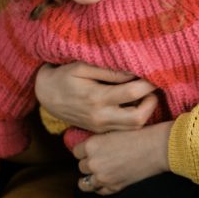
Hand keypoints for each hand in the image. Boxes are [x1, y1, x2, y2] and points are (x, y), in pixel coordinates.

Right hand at [35, 62, 158, 132]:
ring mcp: (100, 126)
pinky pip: (123, 129)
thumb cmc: (63, 76)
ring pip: (133, 127)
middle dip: (151, 103)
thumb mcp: (82, 67)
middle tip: (151, 89)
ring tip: (142, 95)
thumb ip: (109, 71)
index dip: (148, 83)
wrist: (45, 95)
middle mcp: (100, 116)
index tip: (153, 74)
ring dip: (144, 112)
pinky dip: (133, 118)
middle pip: (138, 119)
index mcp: (96, 98)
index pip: (133, 93)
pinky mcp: (99, 130)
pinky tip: (131, 104)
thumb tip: (134, 73)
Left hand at [74, 121, 172, 194]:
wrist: (157, 148)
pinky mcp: (114, 187)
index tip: (88, 150)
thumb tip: (92, 144)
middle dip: (88, 163)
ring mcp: (102, 177)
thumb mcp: (114, 130)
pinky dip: (100, 187)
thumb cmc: (139, 135)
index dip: (83, 150)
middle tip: (97, 159)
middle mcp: (93, 162)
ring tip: (91, 177)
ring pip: (85, 182)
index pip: (76, 151)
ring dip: (89, 178)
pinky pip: (100, 191)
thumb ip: (100, 139)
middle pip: (81, 166)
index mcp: (91, 145)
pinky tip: (102, 184)